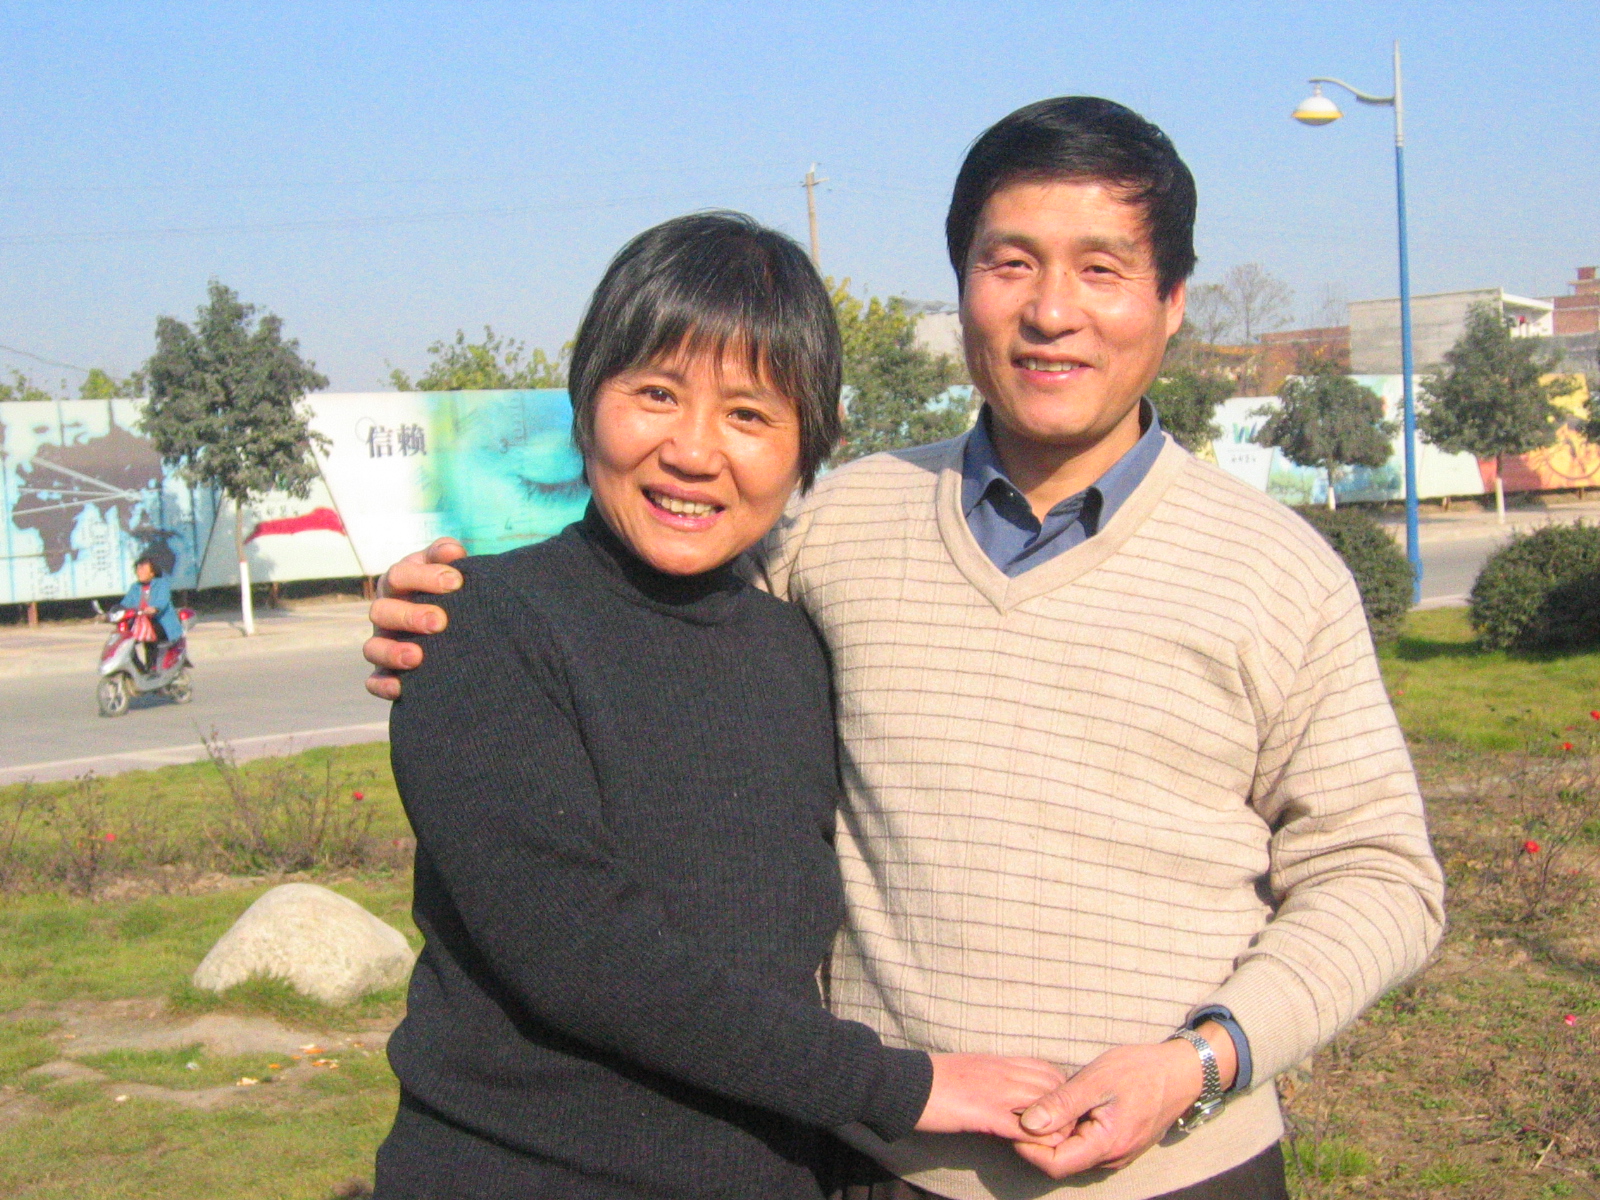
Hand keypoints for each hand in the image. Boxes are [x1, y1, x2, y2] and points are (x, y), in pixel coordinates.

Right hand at [362, 537, 467, 698]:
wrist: (457, 622)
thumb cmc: (452, 590)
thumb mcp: (449, 568)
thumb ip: (448, 555)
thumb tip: (453, 552)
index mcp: (399, 582)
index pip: (401, 574)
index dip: (425, 577)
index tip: (456, 583)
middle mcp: (386, 610)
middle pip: (382, 610)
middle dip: (410, 616)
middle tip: (440, 622)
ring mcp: (383, 641)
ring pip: (372, 647)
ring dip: (392, 652)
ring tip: (417, 657)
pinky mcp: (385, 671)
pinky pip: (374, 680)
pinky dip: (383, 685)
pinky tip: (401, 688)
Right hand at [914, 1053, 1067, 1141]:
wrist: (904, 1082)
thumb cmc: (931, 1079)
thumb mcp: (968, 1069)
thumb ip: (991, 1078)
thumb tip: (1004, 1094)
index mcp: (998, 1061)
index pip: (1046, 1068)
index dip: (1060, 1089)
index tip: (1062, 1108)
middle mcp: (1003, 1072)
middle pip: (1052, 1085)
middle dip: (1066, 1109)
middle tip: (1065, 1130)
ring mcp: (996, 1092)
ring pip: (1044, 1103)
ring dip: (1056, 1125)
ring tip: (1056, 1142)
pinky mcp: (984, 1113)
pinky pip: (1022, 1128)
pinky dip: (1036, 1140)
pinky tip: (1038, 1149)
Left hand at [1011, 1023, 1236, 1177]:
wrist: (1181, 1072)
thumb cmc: (1140, 1071)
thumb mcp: (1096, 1081)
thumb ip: (1061, 1104)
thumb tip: (1027, 1123)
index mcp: (1105, 1145)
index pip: (1055, 1164)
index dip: (1029, 1148)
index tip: (1015, 1121)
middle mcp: (1112, 1158)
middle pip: (1062, 1162)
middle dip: (1038, 1141)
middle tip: (1022, 1109)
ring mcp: (1117, 1153)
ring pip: (1074, 1154)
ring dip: (1055, 1135)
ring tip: (1040, 1105)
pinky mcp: (1120, 1144)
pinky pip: (1087, 1146)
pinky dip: (1070, 1131)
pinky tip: (1064, 1107)